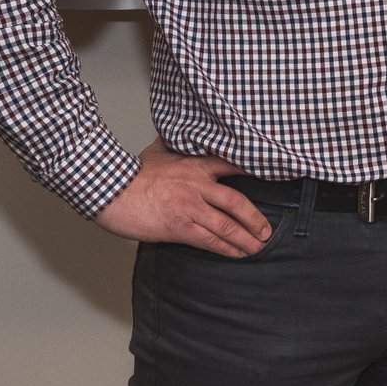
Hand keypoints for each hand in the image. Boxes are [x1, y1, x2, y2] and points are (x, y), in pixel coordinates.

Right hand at [94, 139, 268, 257]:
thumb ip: (175, 144)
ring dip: (246, 238)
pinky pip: (211, 241)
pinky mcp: (180, 227)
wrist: (112, 190)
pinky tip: (237, 254)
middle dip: (256, 219)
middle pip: (238, 203)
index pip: (234, 165)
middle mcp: (199, 185)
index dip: (257, 174)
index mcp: (197, 165)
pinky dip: (227, 249)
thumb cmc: (131, 173)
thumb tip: (178, 131)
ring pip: (228, 225)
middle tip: (267, 230)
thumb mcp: (158, 151)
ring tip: (258, 246)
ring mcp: (191, 207)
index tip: (275, 180)